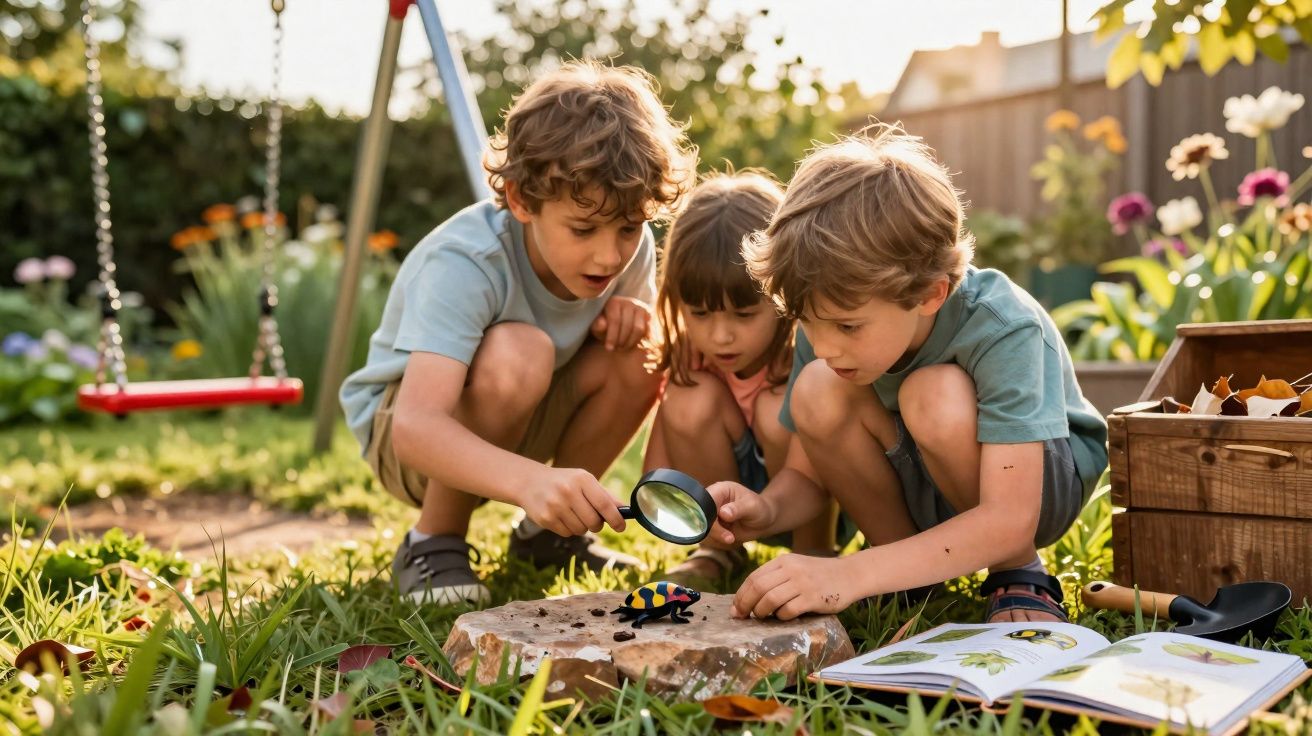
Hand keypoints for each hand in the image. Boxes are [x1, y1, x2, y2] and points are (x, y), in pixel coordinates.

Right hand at [521, 467, 626, 536]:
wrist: (529, 483)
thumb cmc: (564, 482)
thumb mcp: (584, 481)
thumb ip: (605, 495)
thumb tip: (625, 511)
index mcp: (582, 479)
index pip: (604, 503)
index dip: (615, 518)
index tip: (621, 527)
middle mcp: (568, 491)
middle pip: (594, 522)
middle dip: (598, 525)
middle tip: (594, 520)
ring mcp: (555, 505)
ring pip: (581, 530)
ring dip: (583, 527)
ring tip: (574, 514)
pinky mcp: (546, 519)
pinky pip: (568, 533)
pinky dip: (569, 529)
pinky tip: (562, 516)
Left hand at [590, 296, 651, 350]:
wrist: (618, 318)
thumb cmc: (605, 324)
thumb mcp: (597, 326)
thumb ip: (597, 325)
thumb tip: (602, 325)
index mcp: (614, 302)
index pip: (615, 320)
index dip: (612, 336)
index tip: (609, 348)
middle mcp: (629, 302)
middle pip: (627, 326)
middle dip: (621, 341)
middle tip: (617, 349)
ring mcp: (640, 308)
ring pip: (639, 329)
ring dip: (631, 342)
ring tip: (623, 347)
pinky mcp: (648, 315)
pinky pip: (646, 331)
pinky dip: (638, 340)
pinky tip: (630, 344)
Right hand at [706, 481, 775, 546]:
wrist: (764, 522)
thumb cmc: (760, 509)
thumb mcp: (752, 507)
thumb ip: (737, 509)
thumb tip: (723, 513)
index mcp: (720, 489)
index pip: (705, 500)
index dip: (707, 513)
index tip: (717, 525)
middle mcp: (712, 501)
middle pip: (700, 516)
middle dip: (713, 529)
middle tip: (729, 537)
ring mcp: (711, 515)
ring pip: (701, 528)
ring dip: (715, 537)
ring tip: (731, 538)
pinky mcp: (712, 527)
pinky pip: (707, 537)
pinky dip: (716, 541)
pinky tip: (729, 538)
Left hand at [732, 554, 852, 620]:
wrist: (850, 574)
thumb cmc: (818, 575)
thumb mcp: (795, 567)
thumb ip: (775, 577)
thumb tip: (748, 598)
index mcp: (783, 561)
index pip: (754, 578)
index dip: (741, 595)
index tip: (736, 609)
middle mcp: (791, 569)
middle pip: (758, 588)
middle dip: (745, 605)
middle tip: (742, 617)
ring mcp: (802, 583)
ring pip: (770, 599)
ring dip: (761, 612)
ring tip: (762, 617)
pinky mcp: (813, 597)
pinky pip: (788, 610)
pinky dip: (781, 616)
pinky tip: (783, 616)